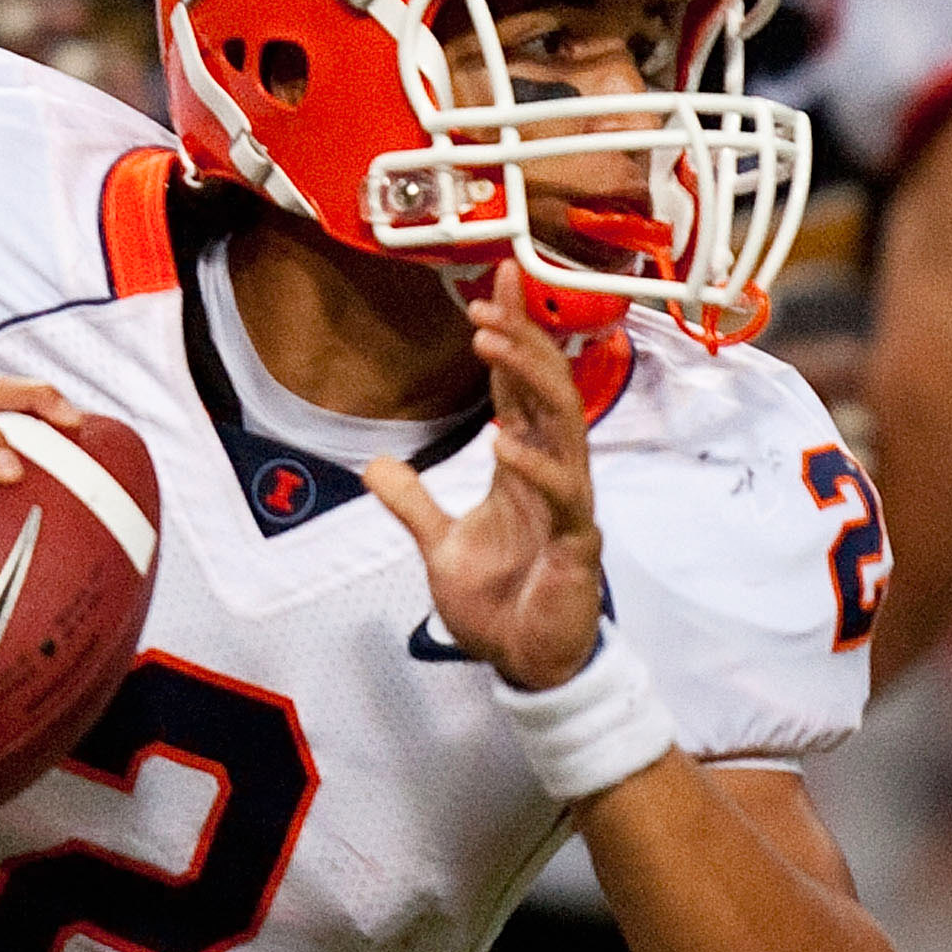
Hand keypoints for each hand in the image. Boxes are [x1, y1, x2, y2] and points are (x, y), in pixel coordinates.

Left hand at [363, 263, 606, 690]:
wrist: (526, 663)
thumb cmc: (499, 603)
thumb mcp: (440, 546)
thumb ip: (412, 503)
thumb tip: (374, 465)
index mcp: (523, 466)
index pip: (518, 388)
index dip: (509, 337)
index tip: (490, 288)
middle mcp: (551, 473)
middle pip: (547, 389)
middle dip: (520, 340)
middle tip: (486, 302)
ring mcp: (568, 503)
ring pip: (562, 424)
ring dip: (526, 379)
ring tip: (489, 342)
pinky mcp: (576, 541)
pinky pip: (562, 493)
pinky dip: (534, 464)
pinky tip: (503, 439)